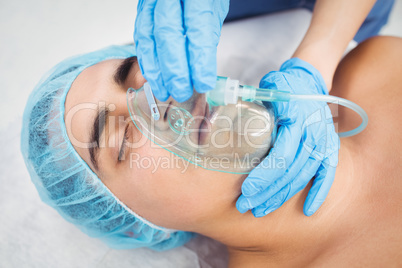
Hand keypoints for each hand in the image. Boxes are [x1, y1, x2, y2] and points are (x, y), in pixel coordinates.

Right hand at [134, 0, 228, 101]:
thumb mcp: (214, 9)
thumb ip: (207, 35)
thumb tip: (200, 71)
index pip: (197, 30)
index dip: (199, 61)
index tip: (203, 83)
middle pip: (168, 36)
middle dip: (174, 70)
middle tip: (182, 92)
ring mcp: (151, 2)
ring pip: (148, 39)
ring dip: (156, 71)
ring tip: (165, 91)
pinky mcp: (142, 10)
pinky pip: (140, 37)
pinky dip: (147, 60)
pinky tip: (153, 76)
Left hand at [236, 58, 339, 216]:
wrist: (307, 82)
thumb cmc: (281, 87)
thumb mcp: (265, 92)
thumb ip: (251, 109)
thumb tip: (223, 127)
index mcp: (297, 118)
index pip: (281, 155)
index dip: (264, 176)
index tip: (246, 190)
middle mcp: (314, 132)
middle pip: (290, 171)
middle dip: (267, 193)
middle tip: (246, 206)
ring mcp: (324, 141)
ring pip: (303, 177)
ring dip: (282, 196)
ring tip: (261, 210)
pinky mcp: (329, 148)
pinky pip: (327, 174)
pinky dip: (318, 193)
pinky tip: (308, 211)